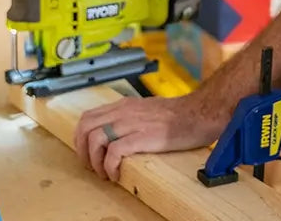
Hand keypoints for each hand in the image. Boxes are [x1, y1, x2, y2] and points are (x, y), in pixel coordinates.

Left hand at [73, 93, 226, 180]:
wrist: (199, 113)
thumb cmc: (179, 115)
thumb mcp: (148, 109)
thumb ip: (132, 116)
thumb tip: (119, 132)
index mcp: (125, 105)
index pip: (88, 117)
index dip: (81, 139)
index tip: (88, 154)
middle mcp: (124, 111)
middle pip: (86, 127)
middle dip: (82, 151)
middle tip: (93, 167)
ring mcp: (132, 123)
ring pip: (95, 139)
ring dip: (95, 161)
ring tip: (105, 173)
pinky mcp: (142, 136)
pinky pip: (114, 151)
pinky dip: (110, 166)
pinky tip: (117, 174)